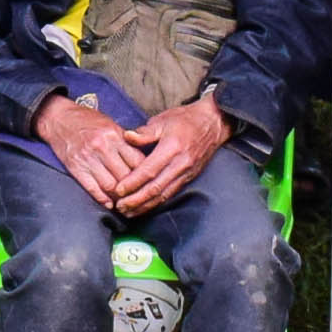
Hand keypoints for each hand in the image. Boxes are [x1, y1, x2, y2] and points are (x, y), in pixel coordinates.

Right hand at [35, 92, 146, 207]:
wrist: (59, 118)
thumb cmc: (87, 121)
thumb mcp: (110, 125)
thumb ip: (126, 142)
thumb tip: (143, 161)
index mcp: (114, 135)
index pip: (137, 161)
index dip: (144, 175)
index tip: (147, 182)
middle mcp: (102, 147)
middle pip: (125, 176)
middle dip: (133, 188)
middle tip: (138, 195)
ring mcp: (88, 158)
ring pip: (110, 185)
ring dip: (118, 196)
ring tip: (124, 201)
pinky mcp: (75, 167)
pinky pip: (92, 188)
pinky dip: (102, 198)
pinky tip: (108, 203)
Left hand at [104, 93, 231, 215]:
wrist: (213, 122)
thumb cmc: (186, 119)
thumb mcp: (163, 120)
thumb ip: (144, 132)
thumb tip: (127, 137)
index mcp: (172, 148)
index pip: (149, 170)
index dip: (133, 182)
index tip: (118, 190)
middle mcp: (180, 164)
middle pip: (156, 188)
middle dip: (136, 200)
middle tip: (119, 207)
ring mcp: (186, 173)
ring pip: (164, 195)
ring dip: (145, 206)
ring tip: (129, 212)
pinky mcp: (189, 177)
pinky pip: (171, 193)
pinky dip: (157, 203)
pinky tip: (145, 207)